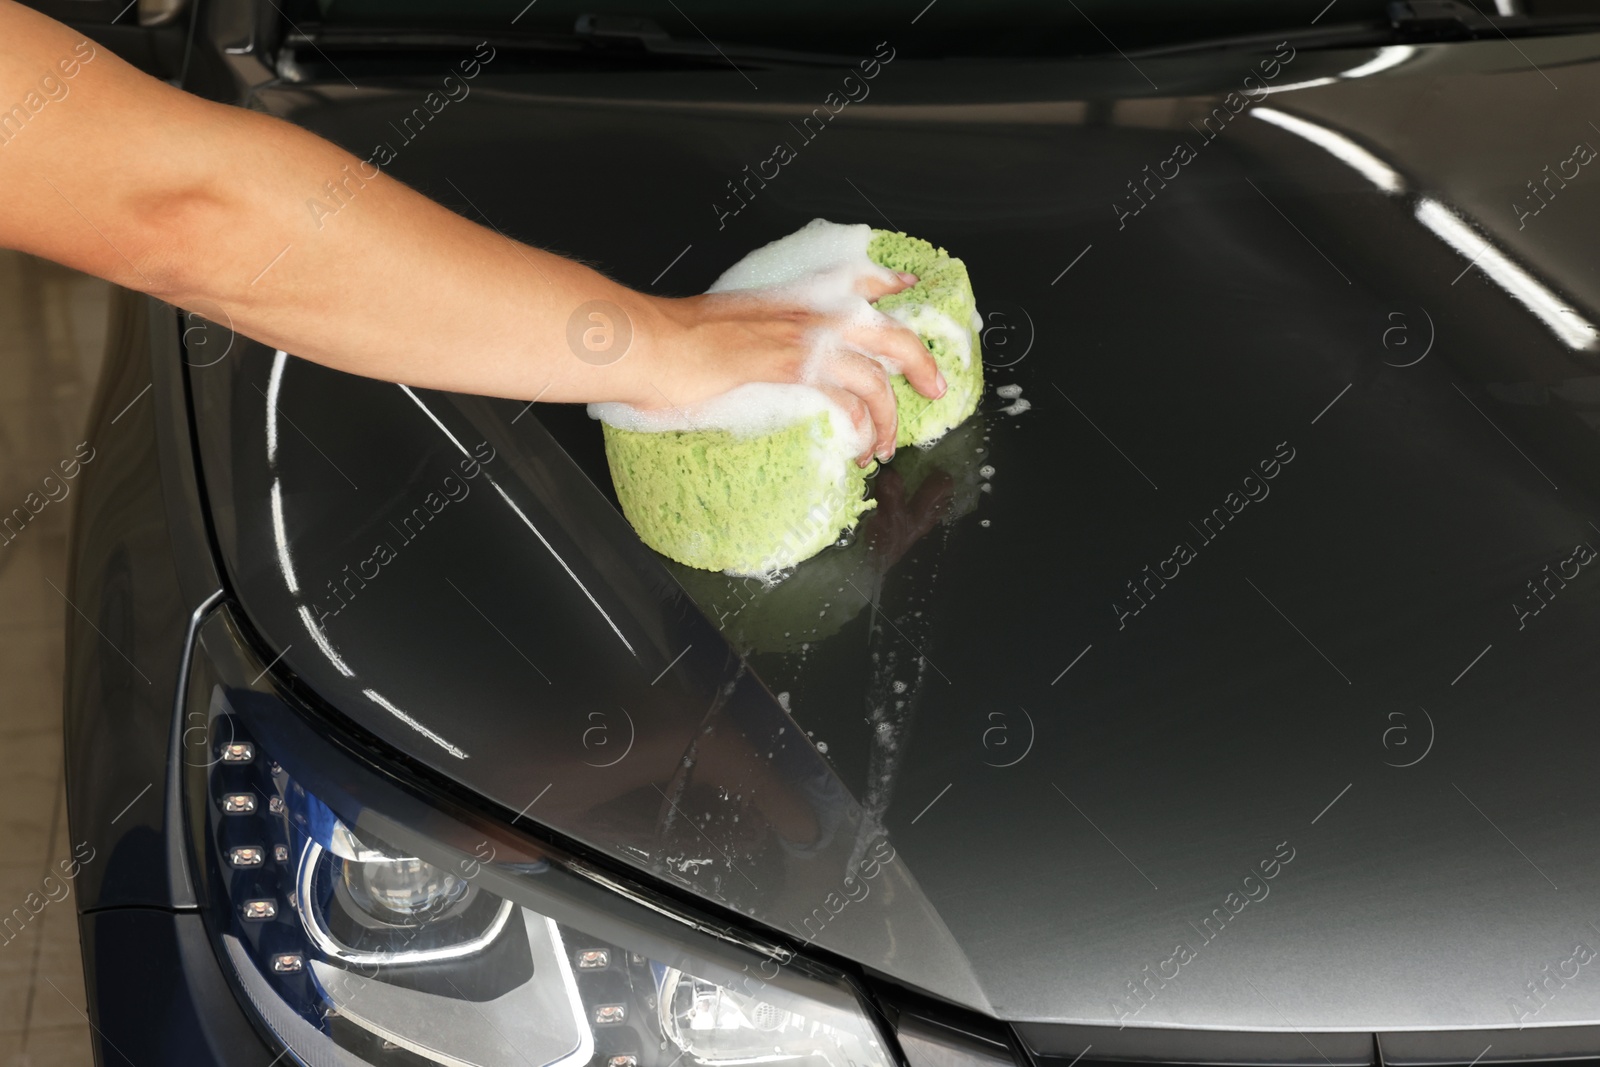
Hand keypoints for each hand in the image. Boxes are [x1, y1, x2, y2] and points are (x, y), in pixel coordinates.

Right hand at [633, 269, 946, 464]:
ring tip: (885, 446)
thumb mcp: (734, 317)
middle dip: (922, 365)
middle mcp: (815, 311)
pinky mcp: (800, 370)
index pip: (864, 279)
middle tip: (934, 389)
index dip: (894, 284)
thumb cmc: (683, 336)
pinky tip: (857, 449)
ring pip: (878, 380)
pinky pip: (850, 405)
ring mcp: (811, 339)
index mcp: (800, 294)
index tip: (909, 287)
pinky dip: (860, 432)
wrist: (656, 343)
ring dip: (888, 419)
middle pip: (893, 334)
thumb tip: (770, 350)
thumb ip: (767, 327)